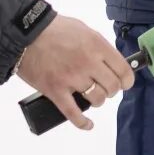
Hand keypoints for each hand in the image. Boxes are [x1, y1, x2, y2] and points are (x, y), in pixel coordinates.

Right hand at [14, 15, 134, 131]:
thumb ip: (98, 46)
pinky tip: (88, 124)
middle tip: (105, 88)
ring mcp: (72, 79)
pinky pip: (73, 113)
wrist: (26, 34)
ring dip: (97, 100)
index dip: (127, 80)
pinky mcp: (56, 91)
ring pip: (97, 100)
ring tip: (92, 96)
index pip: (123, 70)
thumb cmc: (55, 29)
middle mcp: (88, 63)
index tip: (125, 83)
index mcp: (97, 46)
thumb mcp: (84, 30)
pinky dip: (82, 122)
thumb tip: (110, 61)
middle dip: (111, 90)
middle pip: (112, 87)